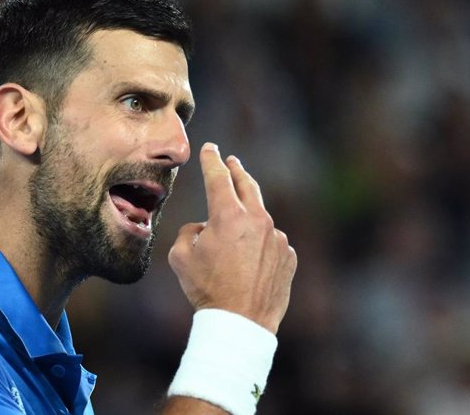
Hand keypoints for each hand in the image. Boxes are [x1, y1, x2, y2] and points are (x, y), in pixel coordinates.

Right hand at [168, 142, 296, 333]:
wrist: (240, 322)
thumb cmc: (207, 289)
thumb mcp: (181, 257)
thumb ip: (188, 233)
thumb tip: (202, 228)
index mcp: (228, 215)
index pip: (218, 177)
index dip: (212, 160)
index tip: (210, 149)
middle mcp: (257, 220)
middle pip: (247, 185)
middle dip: (237, 170)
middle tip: (232, 162)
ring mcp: (276, 238)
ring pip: (259, 219)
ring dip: (247, 220)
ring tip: (233, 238)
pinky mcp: (288, 255)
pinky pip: (271, 243)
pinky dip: (260, 245)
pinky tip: (249, 264)